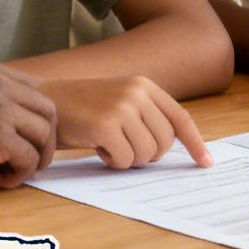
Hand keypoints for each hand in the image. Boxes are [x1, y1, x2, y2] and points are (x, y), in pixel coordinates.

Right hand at [0, 58, 56, 189]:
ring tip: (0, 172)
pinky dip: (14, 177)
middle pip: (48, 113)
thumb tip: (7, 114)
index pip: (35, 92)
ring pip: (42, 139)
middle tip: (21, 163)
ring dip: (28, 161)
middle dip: (41, 142)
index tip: (21, 141)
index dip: (34, 122)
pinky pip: (27, 161)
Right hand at [45, 76, 212, 169]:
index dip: (195, 143)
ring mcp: (122, 108)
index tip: (206, 162)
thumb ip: (145, 116)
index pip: (180, 118)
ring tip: (106, 143)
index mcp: (144, 85)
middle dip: (146, 155)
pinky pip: (124, 160)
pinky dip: (112, 161)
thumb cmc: (80, 107)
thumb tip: (169, 147)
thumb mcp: (118, 101)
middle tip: (122, 147)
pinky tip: (96, 147)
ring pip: (146, 154)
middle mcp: (137, 93)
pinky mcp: (106, 125)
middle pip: (164, 143)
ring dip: (126, 158)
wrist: (43, 100)